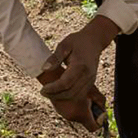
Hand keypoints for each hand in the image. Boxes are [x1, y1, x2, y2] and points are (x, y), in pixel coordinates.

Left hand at [37, 16, 119, 130]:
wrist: (95, 40)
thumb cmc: (78, 40)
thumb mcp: (64, 44)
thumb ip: (55, 57)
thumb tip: (45, 69)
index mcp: (81, 66)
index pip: (66, 83)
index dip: (53, 89)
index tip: (42, 90)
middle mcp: (87, 75)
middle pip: (71, 93)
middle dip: (56, 96)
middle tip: (43, 93)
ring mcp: (91, 80)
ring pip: (77, 96)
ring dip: (62, 98)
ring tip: (49, 95)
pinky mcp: (91, 82)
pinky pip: (80, 94)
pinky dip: (69, 97)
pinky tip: (59, 95)